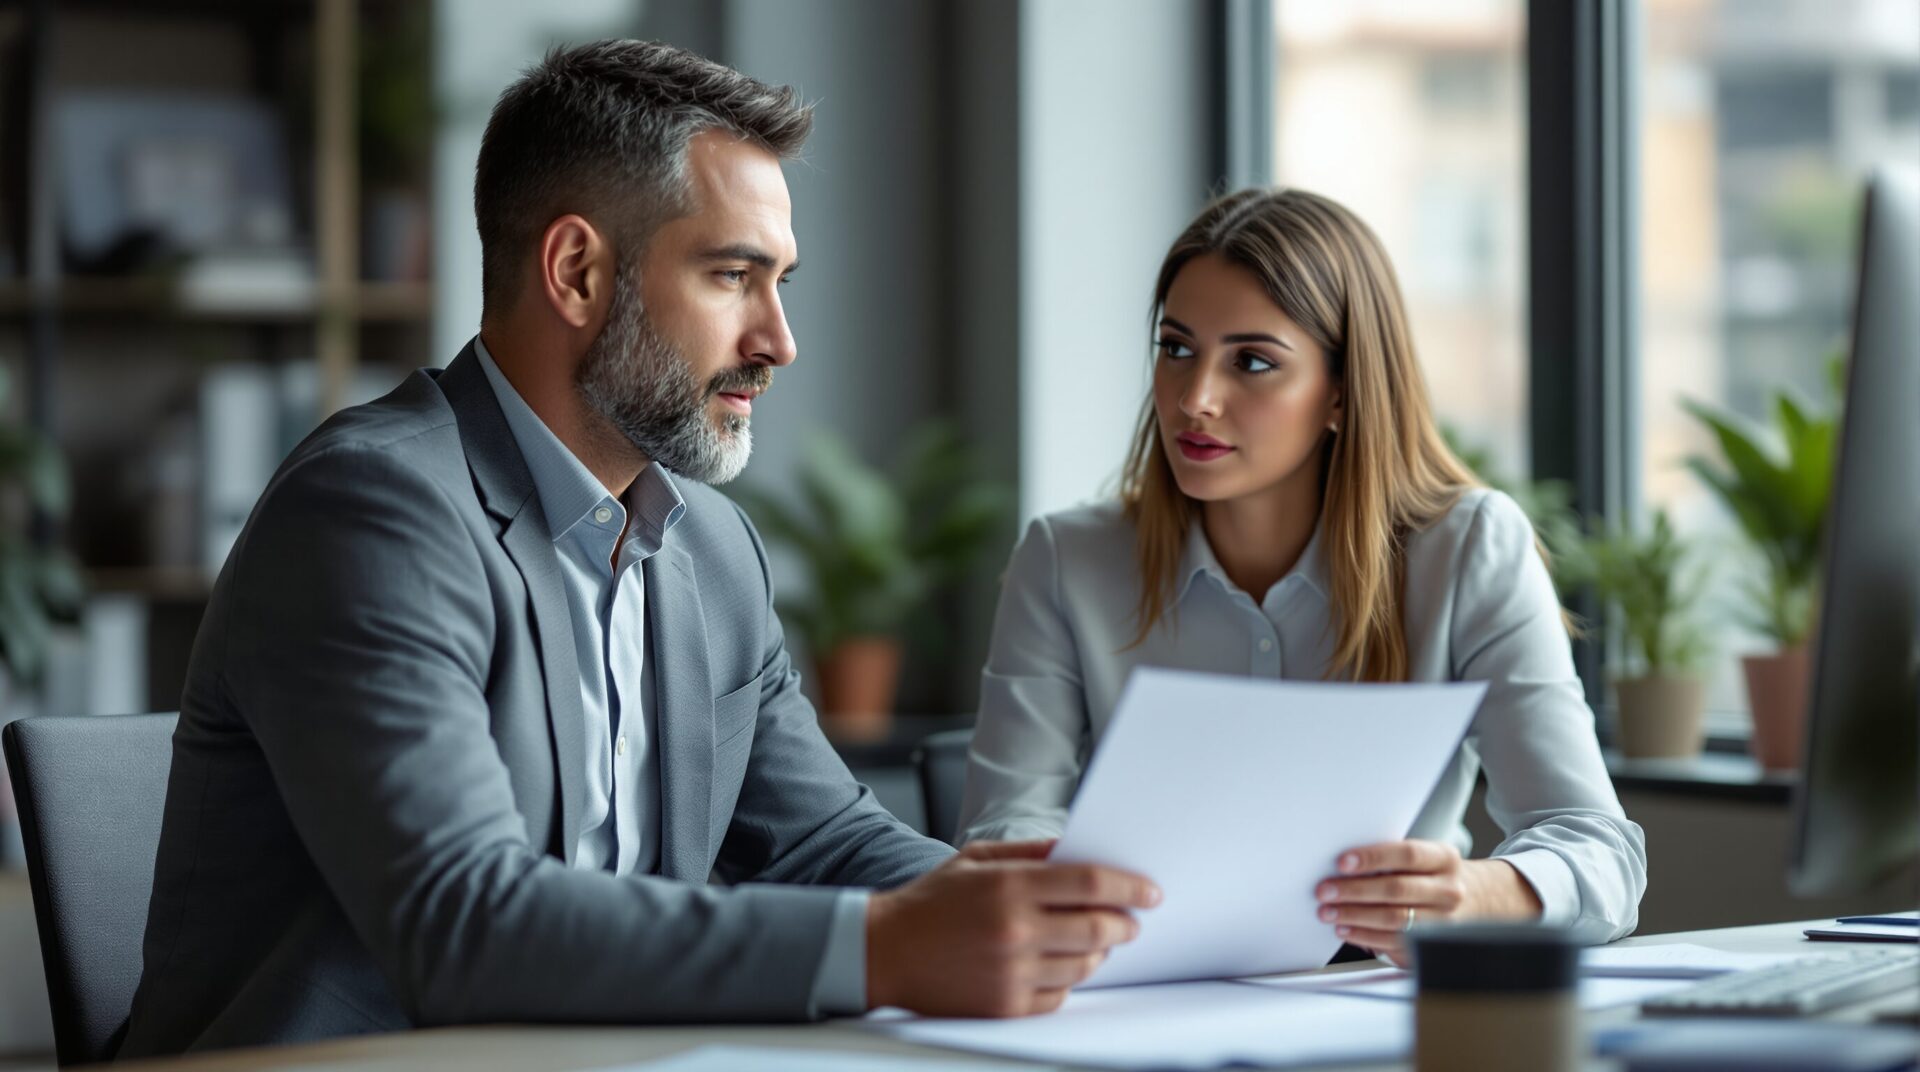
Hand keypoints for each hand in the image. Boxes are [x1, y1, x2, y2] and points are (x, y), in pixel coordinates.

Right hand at [866, 839, 1160, 1016]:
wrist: (884, 952)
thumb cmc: (931, 901)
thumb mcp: (977, 859)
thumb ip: (1030, 853)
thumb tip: (1078, 850)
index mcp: (1009, 886)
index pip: (1090, 884)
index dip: (1129, 886)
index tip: (1150, 891)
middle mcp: (1015, 930)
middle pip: (1097, 928)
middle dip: (1125, 923)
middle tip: (1132, 920)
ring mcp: (1012, 972)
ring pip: (1084, 964)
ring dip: (1100, 952)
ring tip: (1097, 940)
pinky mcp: (1006, 1005)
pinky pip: (1060, 994)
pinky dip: (1070, 978)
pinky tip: (1061, 963)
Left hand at [1316, 839, 1541, 965]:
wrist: (1475, 902)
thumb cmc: (1433, 876)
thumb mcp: (1425, 858)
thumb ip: (1391, 859)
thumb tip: (1343, 866)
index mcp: (1445, 859)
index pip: (1407, 854)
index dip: (1373, 858)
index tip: (1341, 862)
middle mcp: (1449, 890)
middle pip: (1396, 890)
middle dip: (1354, 891)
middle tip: (1325, 891)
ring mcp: (1445, 921)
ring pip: (1395, 920)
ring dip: (1355, 917)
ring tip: (1329, 912)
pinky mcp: (1435, 945)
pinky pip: (1395, 943)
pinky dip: (1365, 937)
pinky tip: (1346, 930)